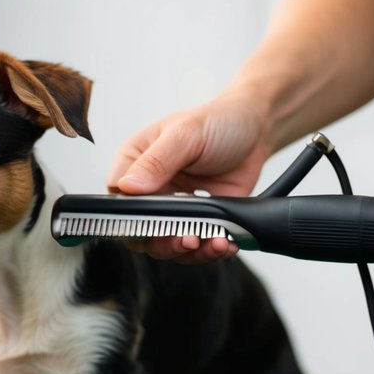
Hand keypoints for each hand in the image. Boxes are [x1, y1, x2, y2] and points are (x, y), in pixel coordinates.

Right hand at [107, 91, 271, 263]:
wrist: (256, 131)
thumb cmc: (217, 121)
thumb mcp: (186, 134)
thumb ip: (156, 161)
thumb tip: (128, 187)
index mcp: (135, 162)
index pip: (117, 199)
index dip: (129, 218)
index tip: (152, 225)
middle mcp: (150, 189)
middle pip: (139, 231)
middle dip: (162, 242)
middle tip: (187, 239)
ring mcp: (173, 208)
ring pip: (166, 244)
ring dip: (188, 251)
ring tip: (213, 242)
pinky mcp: (198, 220)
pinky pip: (196, 246)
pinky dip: (209, 251)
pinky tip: (224, 243)